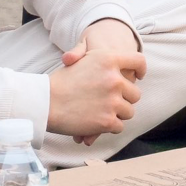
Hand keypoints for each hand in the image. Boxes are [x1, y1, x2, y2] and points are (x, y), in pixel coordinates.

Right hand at [51, 19, 143, 144]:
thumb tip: (118, 67)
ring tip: (102, 113)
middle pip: (135, 93)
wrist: (44, 102)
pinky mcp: (108, 121)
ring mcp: (113, 101)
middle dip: (125, 99)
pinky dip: (109, 127)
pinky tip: (97, 123)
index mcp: (109, 59)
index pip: (138, 61)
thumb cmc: (61, 81)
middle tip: (110, 101)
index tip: (138, 76)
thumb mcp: (81, 60)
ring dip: (117, 114)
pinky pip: (119, 126)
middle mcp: (115, 79)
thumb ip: (103, 61)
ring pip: (128, 111)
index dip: (140, 69)